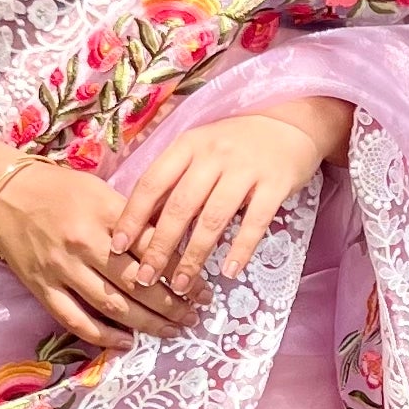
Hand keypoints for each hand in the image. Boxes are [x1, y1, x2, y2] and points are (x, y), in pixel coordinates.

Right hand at [0, 156, 199, 354]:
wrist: (5, 193)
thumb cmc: (60, 189)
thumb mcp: (103, 192)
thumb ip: (134, 219)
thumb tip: (173, 245)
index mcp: (106, 215)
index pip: (154, 248)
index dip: (183, 272)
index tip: (204, 288)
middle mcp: (85, 243)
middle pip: (137, 283)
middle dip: (171, 305)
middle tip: (193, 317)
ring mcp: (62, 269)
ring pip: (112, 306)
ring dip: (147, 323)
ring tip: (171, 331)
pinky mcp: (42, 287)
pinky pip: (75, 319)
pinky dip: (103, 336)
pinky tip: (126, 342)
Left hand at [114, 102, 351, 303]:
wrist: (291, 123)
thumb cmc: (235, 142)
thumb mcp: (199, 148)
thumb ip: (174, 178)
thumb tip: (140, 220)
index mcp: (187, 145)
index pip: (152, 182)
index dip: (132, 216)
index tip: (117, 247)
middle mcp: (213, 155)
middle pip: (180, 206)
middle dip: (159, 247)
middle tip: (145, 279)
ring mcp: (246, 169)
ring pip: (213, 218)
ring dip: (194, 256)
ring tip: (181, 286)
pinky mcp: (276, 183)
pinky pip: (256, 221)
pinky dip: (241, 249)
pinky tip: (228, 272)